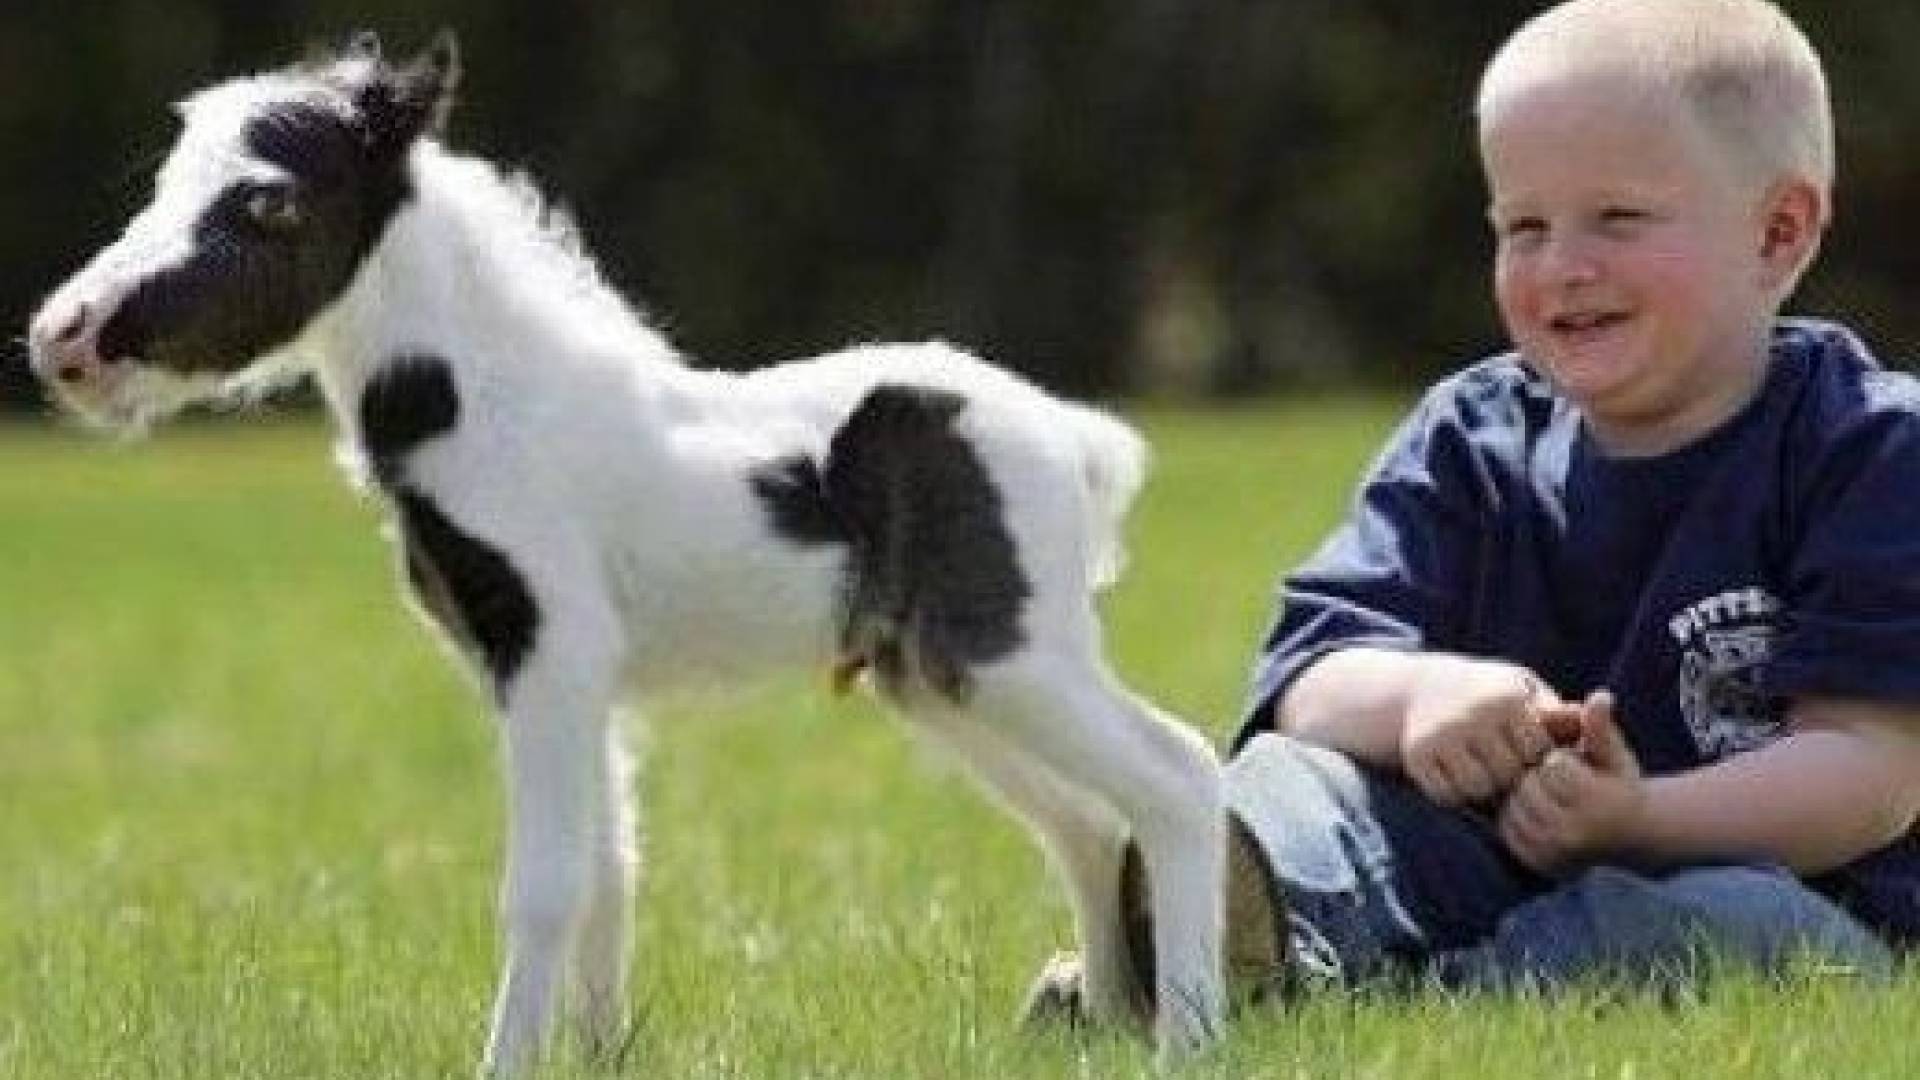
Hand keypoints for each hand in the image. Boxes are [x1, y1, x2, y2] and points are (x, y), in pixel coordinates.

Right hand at [1400, 657, 1569, 806]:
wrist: (1419, 687)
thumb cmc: (1486, 692)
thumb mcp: (1520, 688)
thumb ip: (1552, 710)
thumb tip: (1583, 722)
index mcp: (1506, 698)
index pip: (1537, 753)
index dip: (1534, 760)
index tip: (1525, 753)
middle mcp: (1474, 715)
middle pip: (1508, 774)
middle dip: (1509, 777)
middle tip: (1502, 769)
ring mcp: (1442, 735)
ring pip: (1477, 788)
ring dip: (1482, 788)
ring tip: (1482, 773)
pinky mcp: (1416, 754)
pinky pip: (1445, 794)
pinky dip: (1453, 794)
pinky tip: (1456, 776)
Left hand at [1498, 690, 1645, 874]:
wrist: (1629, 837)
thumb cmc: (1619, 786)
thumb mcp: (1615, 756)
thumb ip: (1601, 728)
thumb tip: (1600, 696)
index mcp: (1595, 803)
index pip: (1554, 765)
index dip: (1562, 759)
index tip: (1577, 766)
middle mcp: (1574, 833)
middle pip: (1528, 788)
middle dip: (1538, 779)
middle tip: (1558, 783)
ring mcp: (1554, 853)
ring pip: (1513, 809)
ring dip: (1523, 799)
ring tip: (1548, 799)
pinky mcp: (1539, 864)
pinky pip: (1507, 832)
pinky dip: (1514, 820)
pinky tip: (1536, 815)